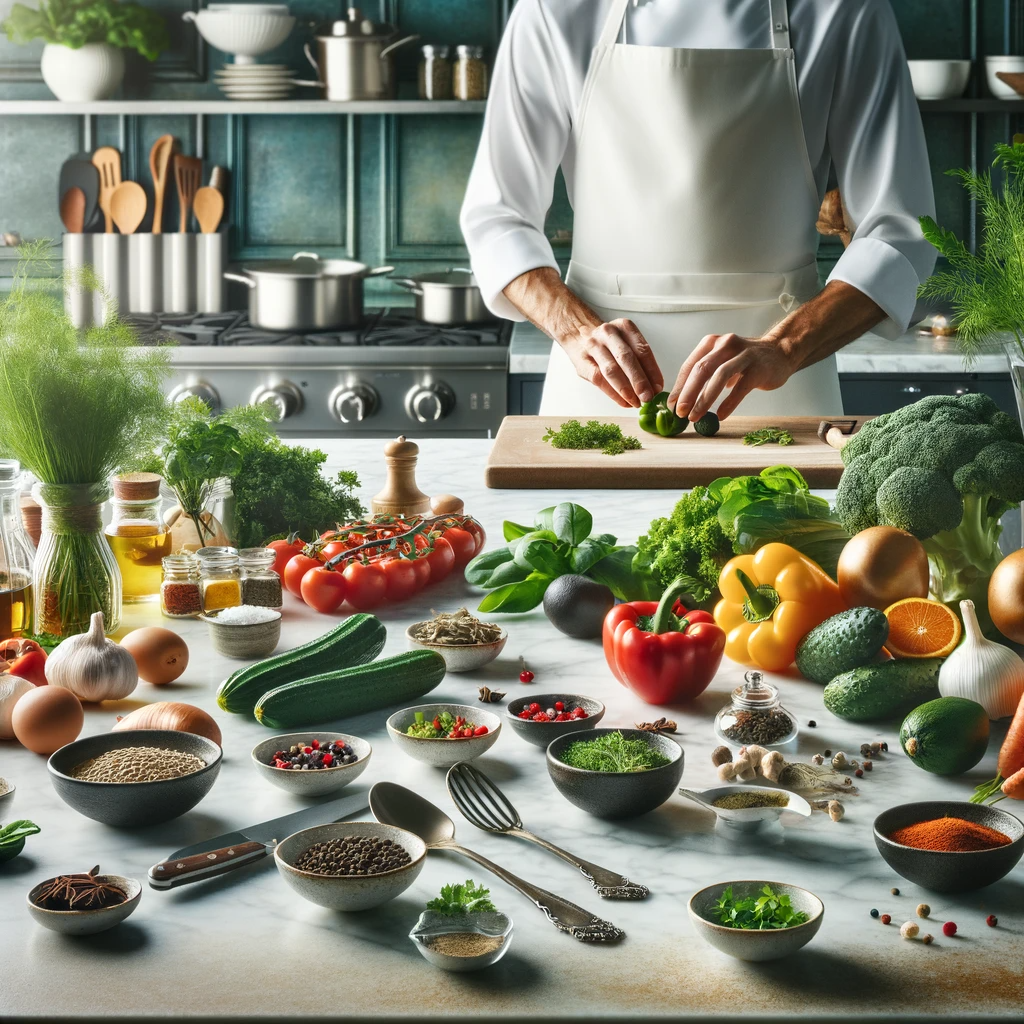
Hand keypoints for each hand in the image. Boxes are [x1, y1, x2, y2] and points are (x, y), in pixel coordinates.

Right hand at [560, 319, 663, 407]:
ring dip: (625, 389)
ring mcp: (593, 346)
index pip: (642, 350)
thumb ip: (639, 361)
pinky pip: (599, 379)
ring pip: (611, 370)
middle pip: (626, 358)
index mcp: (624, 326)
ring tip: (636, 402)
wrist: (578, 336)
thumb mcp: (626, 343)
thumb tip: (654, 387)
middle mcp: (608, 333)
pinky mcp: (582, 361)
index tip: (658, 387)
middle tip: (648, 397)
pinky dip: (613, 393)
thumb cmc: (608, 344)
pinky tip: (623, 402)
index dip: (652, 370)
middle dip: (639, 380)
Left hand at [668, 333, 796, 420]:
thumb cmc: (745, 361)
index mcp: (711, 343)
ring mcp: (743, 354)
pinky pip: (741, 387)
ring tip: (695, 416)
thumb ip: (704, 377)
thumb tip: (683, 401)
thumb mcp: (721, 361)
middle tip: (679, 412)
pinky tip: (721, 415)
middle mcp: (725, 344)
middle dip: (687, 393)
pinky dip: (729, 402)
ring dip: (704, 399)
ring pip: (719, 376)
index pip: (690, 365)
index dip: (679, 387)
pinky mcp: (758, 368)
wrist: (780, 353)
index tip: (671, 406)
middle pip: (701, 369)